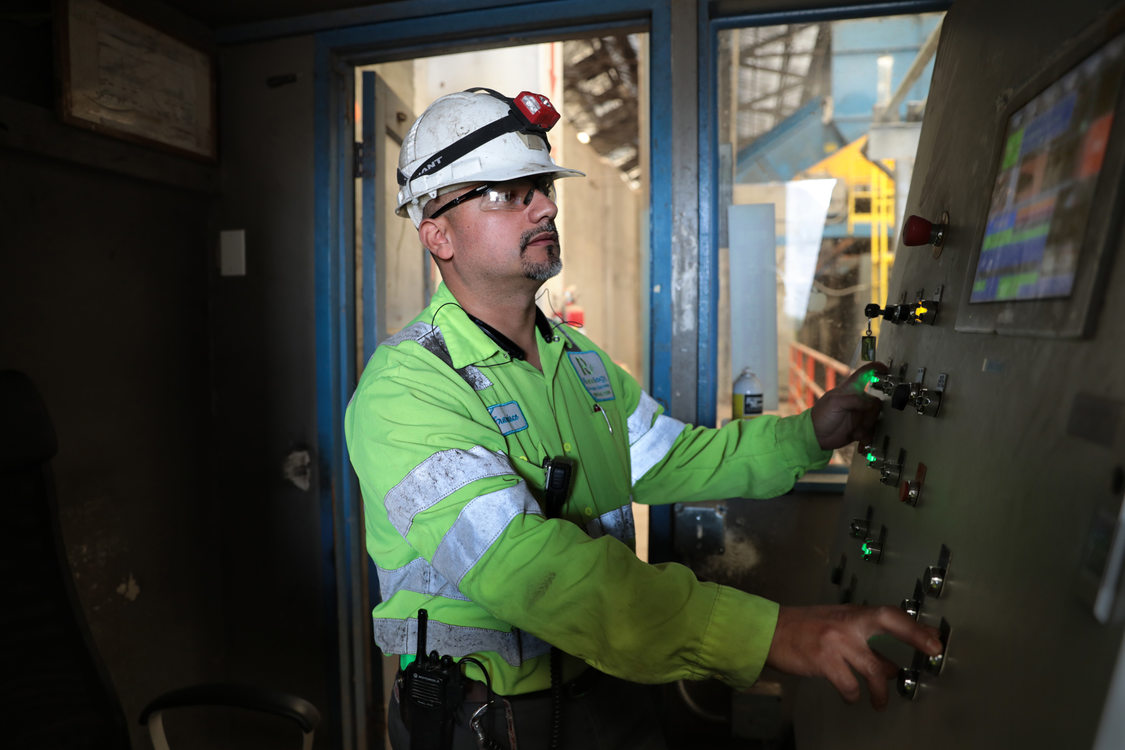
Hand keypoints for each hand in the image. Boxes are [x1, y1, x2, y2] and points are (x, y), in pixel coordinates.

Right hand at [766, 604, 942, 708]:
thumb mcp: (836, 630)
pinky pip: (848, 685)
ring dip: (880, 691)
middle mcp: (847, 623)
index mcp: (852, 614)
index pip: (889, 614)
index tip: (935, 639)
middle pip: (888, 622)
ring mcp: (836, 641)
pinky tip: (849, 696)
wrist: (769, 632)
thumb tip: (891, 667)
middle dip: (914, 635)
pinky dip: (852, 694)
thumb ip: (864, 645)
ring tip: (879, 702)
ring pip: (872, 668)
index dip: (914, 626)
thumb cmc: (803, 629)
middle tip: (932, 649)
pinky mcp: (824, 660)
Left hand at [809, 362, 886, 449]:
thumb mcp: (834, 403)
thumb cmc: (821, 416)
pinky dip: (867, 436)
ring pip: (875, 418)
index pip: (865, 374)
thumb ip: (854, 400)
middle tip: (861, 423)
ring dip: (867, 428)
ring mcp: (860, 414)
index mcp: (850, 389)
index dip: (876, 369)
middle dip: (871, 415)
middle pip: (876, 403)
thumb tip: (871, 404)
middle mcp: (857, 401)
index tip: (886, 370)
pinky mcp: (861, 427)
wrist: (816, 437)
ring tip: (856, 432)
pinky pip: (872, 430)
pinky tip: (859, 439)